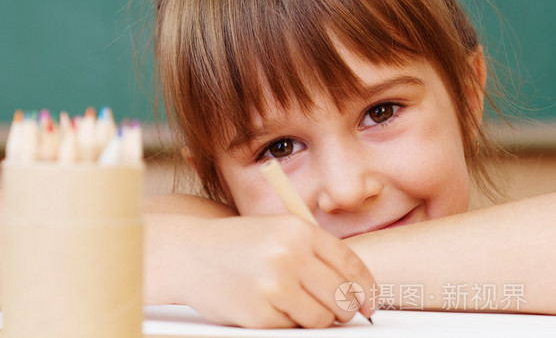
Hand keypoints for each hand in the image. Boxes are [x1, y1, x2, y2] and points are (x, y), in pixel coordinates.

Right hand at [178, 215, 375, 327]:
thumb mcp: (277, 232)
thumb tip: (355, 292)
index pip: (351, 265)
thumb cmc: (236, 244)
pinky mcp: (259, 313)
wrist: (189, 254)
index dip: (367, 290)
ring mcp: (274, 285)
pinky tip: (268, 305)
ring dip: (315, 318)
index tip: (370, 304)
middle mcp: (289, 255)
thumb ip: (315, 254)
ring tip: (293, 304)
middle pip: (341, 296)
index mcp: (299, 231)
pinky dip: (286, 322)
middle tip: (334, 310)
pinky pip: (292, 328)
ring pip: (321, 318)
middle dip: (343, 309)